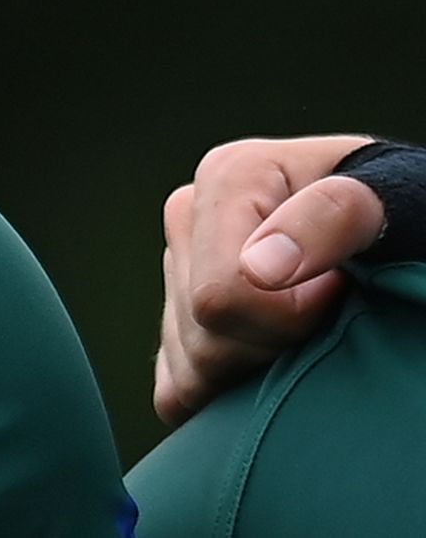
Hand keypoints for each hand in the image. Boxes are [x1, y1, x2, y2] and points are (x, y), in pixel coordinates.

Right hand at [153, 134, 382, 425]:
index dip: (289, 319)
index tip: (341, 292)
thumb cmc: (399, 213)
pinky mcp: (174, 312)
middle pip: (202, 336)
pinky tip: (267, 368)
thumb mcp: (384, 201)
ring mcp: (174, 264)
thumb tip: (257, 271)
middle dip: (270, 350)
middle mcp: (189, 216)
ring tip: (308, 334)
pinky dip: (221, 395)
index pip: (222, 296)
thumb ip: (329, 219)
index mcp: (227, 177)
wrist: (396, 225)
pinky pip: (175, 386)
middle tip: (330, 319)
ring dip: (251, 370)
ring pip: (190, 365)